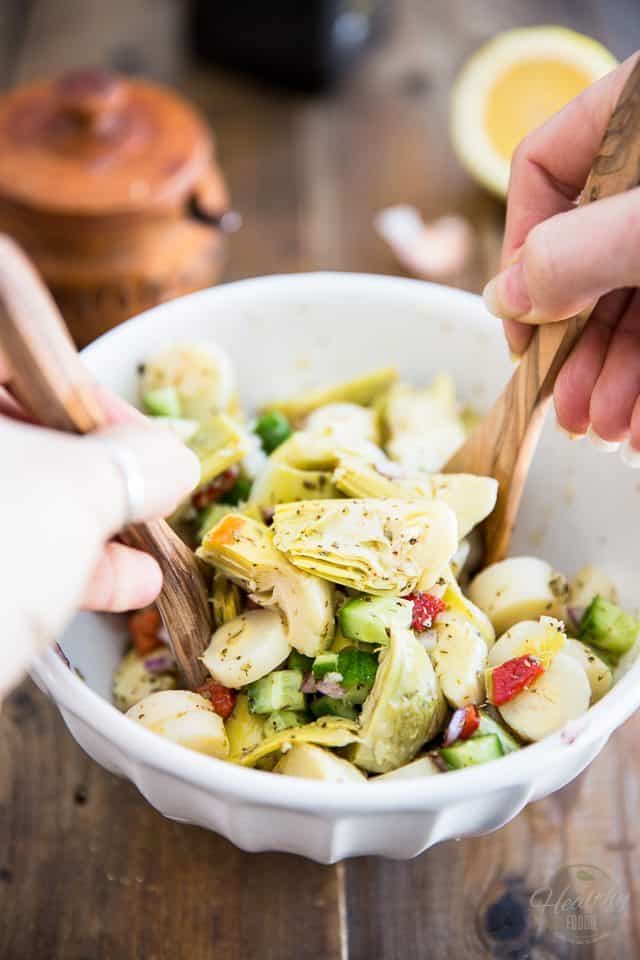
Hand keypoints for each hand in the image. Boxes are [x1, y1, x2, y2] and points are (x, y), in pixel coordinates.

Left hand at [0, 358, 199, 699]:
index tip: (138, 436)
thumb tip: (169, 459)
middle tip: (139, 497)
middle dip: (89, 466)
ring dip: (77, 521)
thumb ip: (129, 464)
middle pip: (7, 419)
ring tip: (143, 557)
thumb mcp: (68, 495)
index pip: (15, 340)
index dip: (83, 384)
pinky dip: (44, 560)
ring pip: (1, 488)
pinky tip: (114, 590)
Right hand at [482, 53, 639, 460]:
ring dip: (613, 376)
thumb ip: (574, 253)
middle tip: (565, 407)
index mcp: (634, 119)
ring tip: (604, 431)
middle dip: (574, 345)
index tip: (520, 322)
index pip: (542, 165)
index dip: (521, 248)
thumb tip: (505, 295)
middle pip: (588, 258)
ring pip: (632, 301)